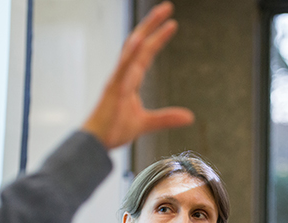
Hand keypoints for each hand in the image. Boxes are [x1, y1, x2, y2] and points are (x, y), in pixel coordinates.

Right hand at [82, 1, 193, 148]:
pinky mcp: (112, 89)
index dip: (158, 38)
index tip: (172, 24)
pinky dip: (130, 53)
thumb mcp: (146, 123)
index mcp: (130, 79)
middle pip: (139, 42)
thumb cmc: (114, 130)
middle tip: (168, 6)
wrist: (97, 144)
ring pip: (132, 49)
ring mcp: (117, 79)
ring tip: (160, 14)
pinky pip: (122, 68)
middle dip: (152, 24)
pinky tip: (139, 40)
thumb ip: (166, 118)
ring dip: (146, 30)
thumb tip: (190, 117)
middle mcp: (123, 74)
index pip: (146, 53)